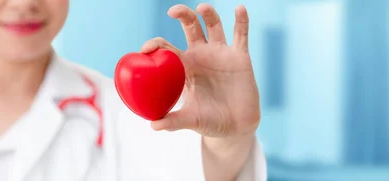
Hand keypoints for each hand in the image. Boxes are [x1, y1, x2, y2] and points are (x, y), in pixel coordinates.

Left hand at [141, 4, 259, 138]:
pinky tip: (240, 8)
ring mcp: (221, 54)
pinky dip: (241, 21)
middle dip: (182, 15)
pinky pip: (241, 35)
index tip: (147, 49)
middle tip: (172, 11)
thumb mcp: (191, 119)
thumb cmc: (210, 121)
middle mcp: (202, 55)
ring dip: (208, 13)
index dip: (156, 45)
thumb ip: (174, 121)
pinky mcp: (240, 57)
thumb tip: (153, 125)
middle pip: (190, 26)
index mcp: (185, 68)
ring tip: (202, 8)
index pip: (167, 49)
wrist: (237, 127)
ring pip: (214, 25)